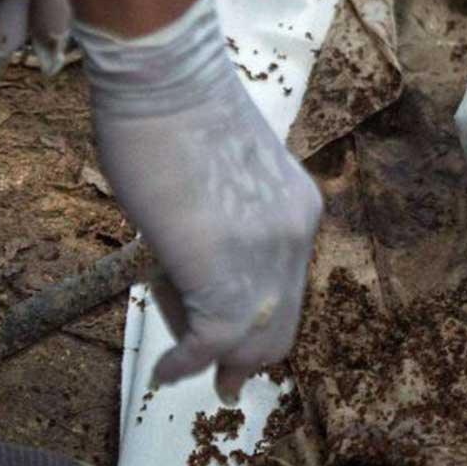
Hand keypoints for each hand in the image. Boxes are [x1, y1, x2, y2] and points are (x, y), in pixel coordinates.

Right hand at [75, 0, 321, 396]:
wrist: (168, 80)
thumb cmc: (177, 114)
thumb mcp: (223, 174)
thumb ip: (225, 220)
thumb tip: (194, 258)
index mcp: (301, 210)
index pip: (288, 288)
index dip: (260, 323)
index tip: (234, 349)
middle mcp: (297, 235)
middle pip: (282, 323)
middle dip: (249, 359)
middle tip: (224, 385)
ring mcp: (268, 255)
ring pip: (253, 337)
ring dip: (215, 360)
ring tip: (181, 365)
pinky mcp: (227, 272)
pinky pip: (215, 340)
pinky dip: (187, 362)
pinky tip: (164, 369)